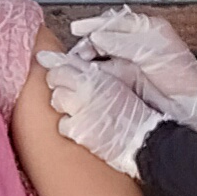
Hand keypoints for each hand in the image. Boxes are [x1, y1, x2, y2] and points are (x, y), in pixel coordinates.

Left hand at [39, 47, 170, 170]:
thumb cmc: (133, 106)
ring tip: (82, 109)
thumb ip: (93, 68)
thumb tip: (67, 59)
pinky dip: (70, 125)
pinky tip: (84, 125)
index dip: (61, 71)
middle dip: (62, 85)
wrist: (142, 136)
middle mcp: (83, 93)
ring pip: (56, 100)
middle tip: (76, 93)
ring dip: (65, 104)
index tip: (64, 76)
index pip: (61, 67)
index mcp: (94, 78)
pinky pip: (62, 124)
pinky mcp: (76, 131)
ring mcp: (78, 113)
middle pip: (54, 81)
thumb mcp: (120, 75)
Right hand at [69, 8, 196, 129]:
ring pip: (98, 55)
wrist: (190, 104)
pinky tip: (85, 74)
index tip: (79, 29)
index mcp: (144, 29)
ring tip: (77, 63)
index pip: (113, 22)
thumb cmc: (180, 74)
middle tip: (79, 51)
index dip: (94, 24)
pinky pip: (102, 72)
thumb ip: (124, 42)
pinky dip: (92, 72)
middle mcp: (133, 43)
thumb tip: (98, 37)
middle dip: (87, 42)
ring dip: (86, 58)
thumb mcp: (153, 50)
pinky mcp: (123, 79)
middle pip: (101, 37)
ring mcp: (127, 62)